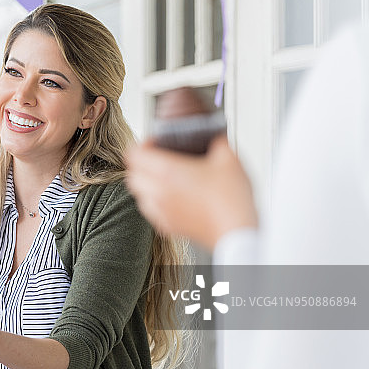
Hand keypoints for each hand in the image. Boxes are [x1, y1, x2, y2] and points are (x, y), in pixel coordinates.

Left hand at [125, 136, 257, 249]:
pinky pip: (149, 211)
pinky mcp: (168, 227)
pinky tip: (171, 198)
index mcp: (167, 172)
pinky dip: (153, 202)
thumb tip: (213, 137)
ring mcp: (161, 212)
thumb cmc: (232, 199)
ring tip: (163, 178)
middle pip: (131, 175)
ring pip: (138, 195)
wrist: (237, 232)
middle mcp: (158, 192)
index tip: (156, 143)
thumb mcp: (229, 158)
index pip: (133, 154)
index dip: (142, 144)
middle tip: (158, 159)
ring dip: (145, 184)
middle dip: (140, 164)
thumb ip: (217, 141)